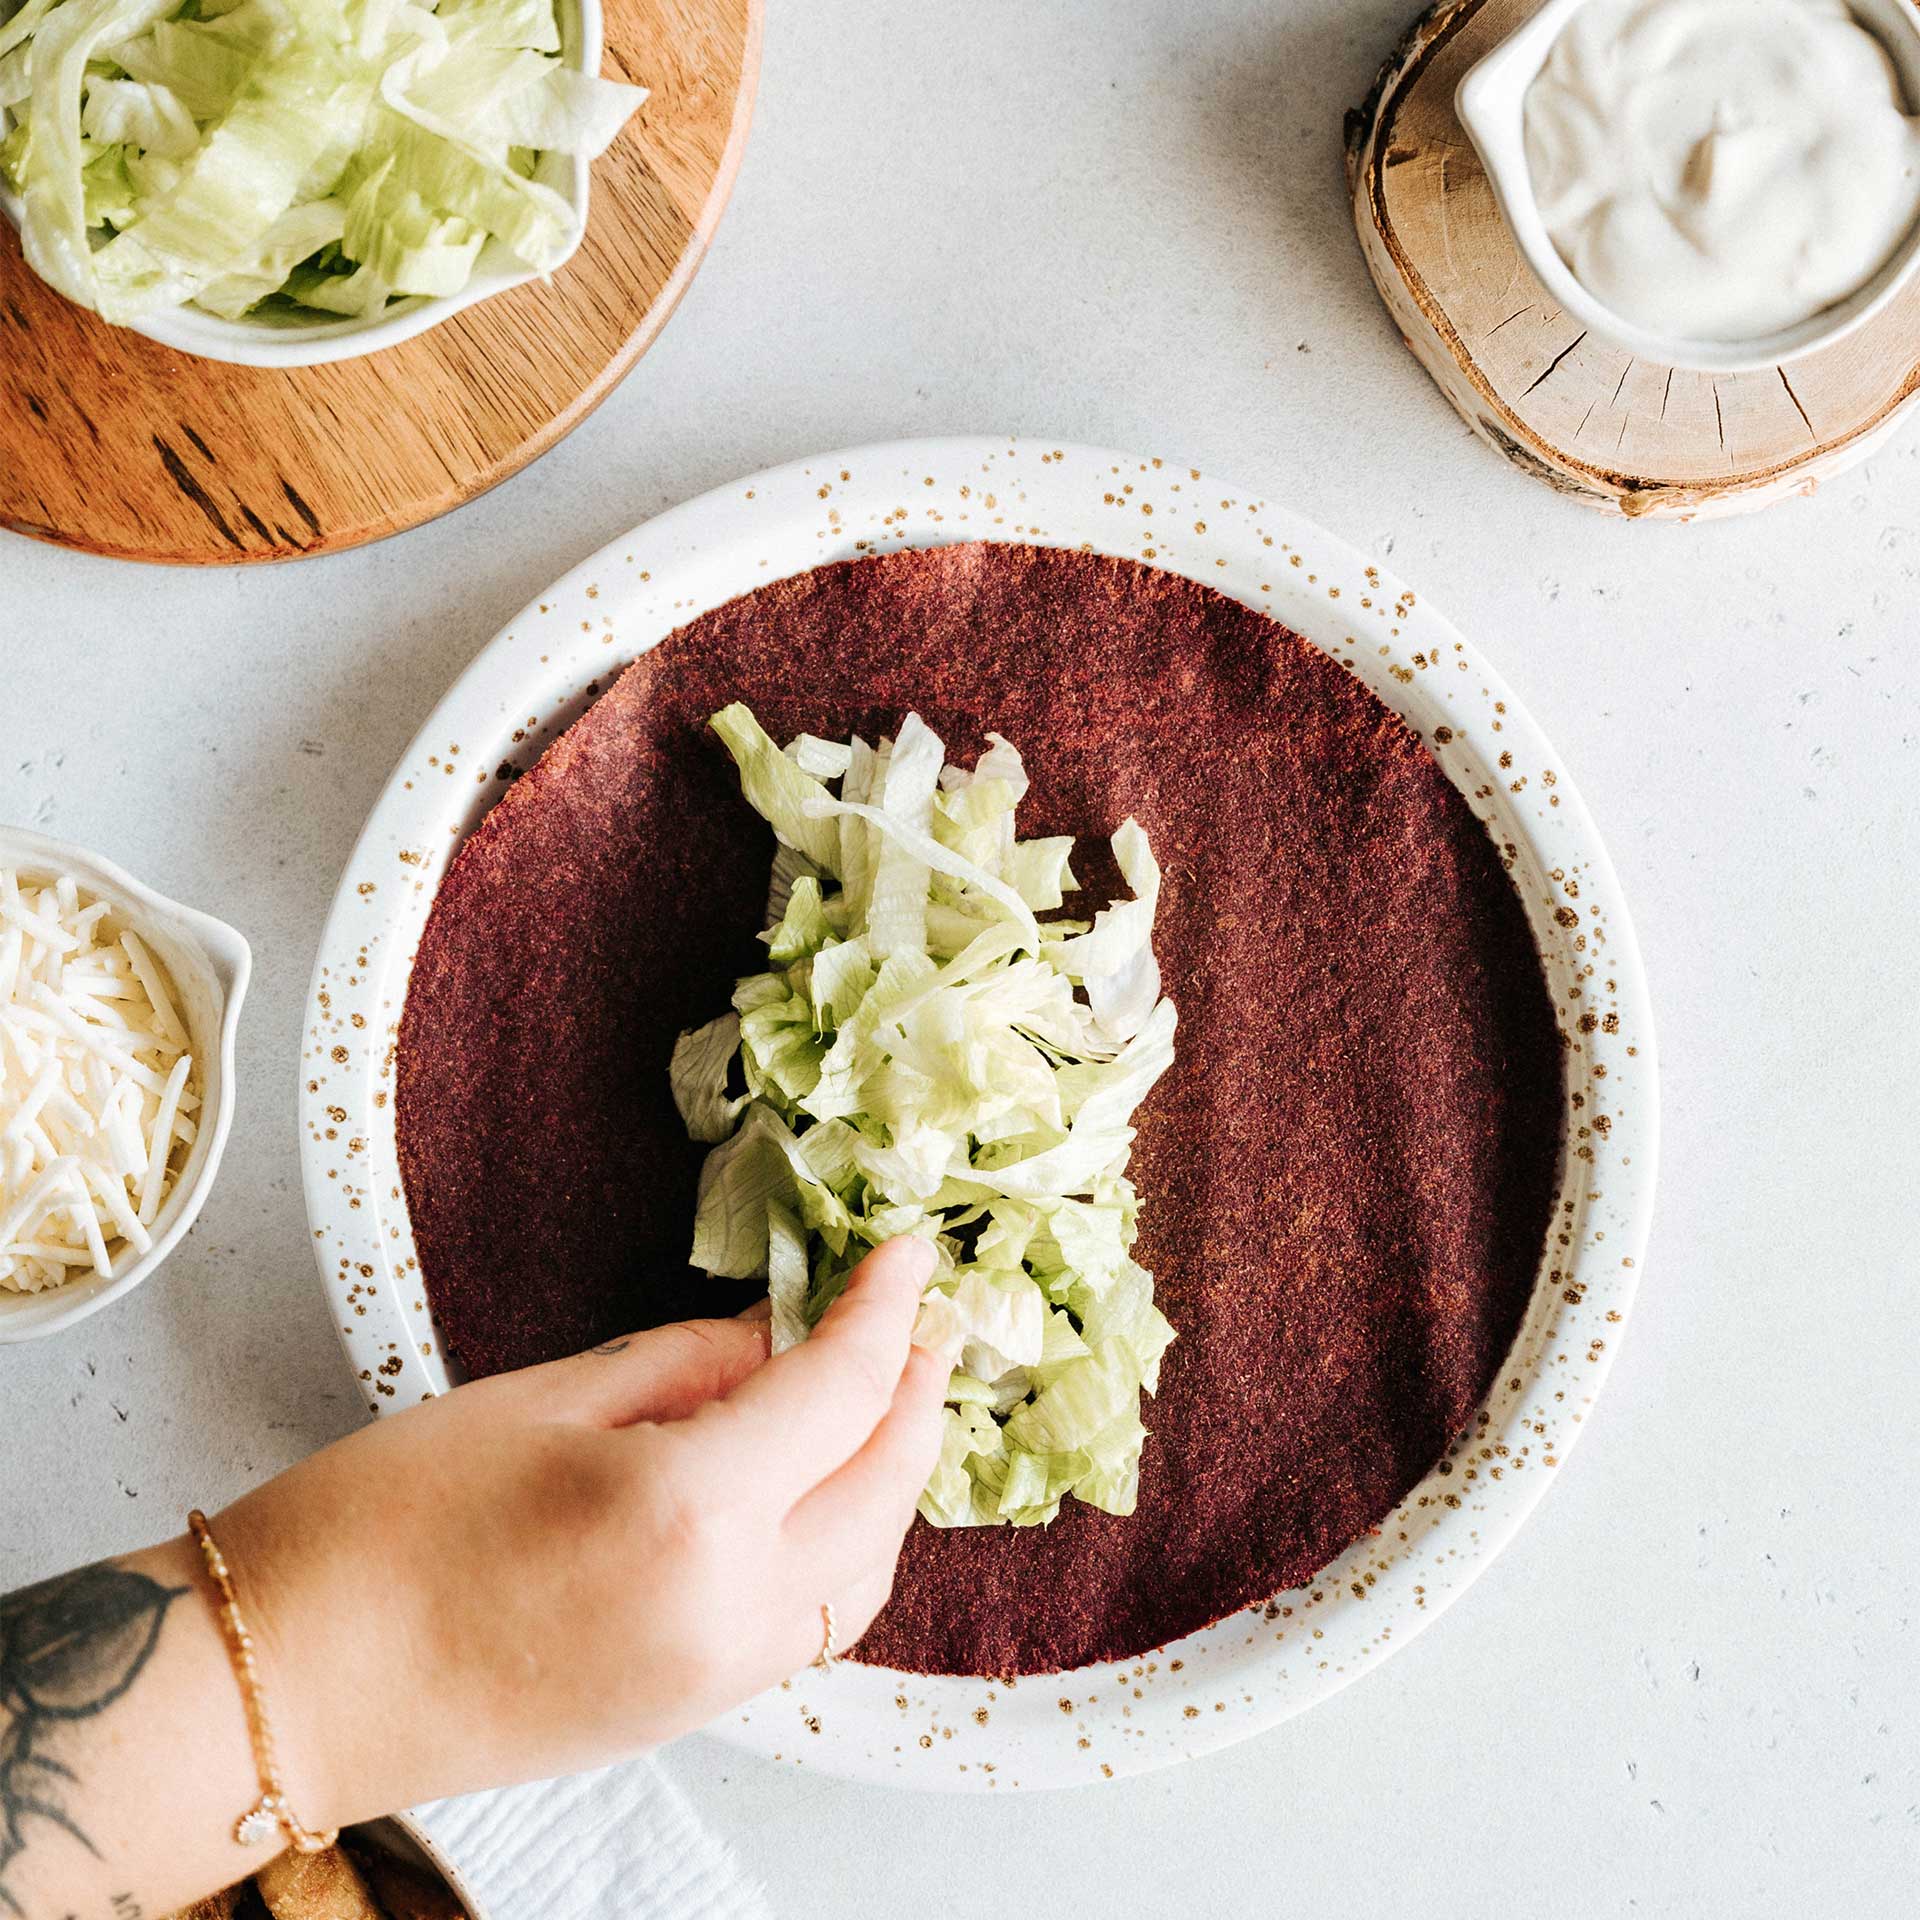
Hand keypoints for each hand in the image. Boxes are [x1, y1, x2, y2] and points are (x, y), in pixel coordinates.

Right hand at [216, 1236, 945, 1825]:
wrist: (289, 1689)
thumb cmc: (382, 1523)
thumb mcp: (544, 1400)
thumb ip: (688, 1362)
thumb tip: (777, 1329)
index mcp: (691, 1510)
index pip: (841, 1389)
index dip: (885, 1308)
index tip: (907, 1253)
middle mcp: (732, 1608)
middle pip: (885, 1486)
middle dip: (917, 1391)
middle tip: (919, 1317)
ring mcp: (721, 1675)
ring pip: (869, 1566)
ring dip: (894, 1474)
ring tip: (884, 1394)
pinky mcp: (696, 1710)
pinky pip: (816, 1618)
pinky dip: (847, 1541)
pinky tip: (824, 1484)